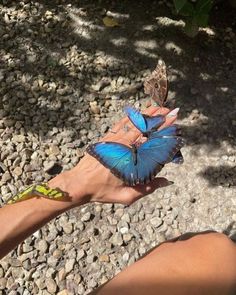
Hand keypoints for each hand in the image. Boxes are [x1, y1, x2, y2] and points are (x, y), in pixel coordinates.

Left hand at [49, 106, 177, 206]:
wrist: (79, 183)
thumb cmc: (102, 190)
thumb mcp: (126, 195)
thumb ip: (148, 188)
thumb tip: (167, 181)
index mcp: (130, 159)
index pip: (151, 139)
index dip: (163, 128)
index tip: (174, 119)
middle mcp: (123, 146)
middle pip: (144, 127)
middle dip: (159, 117)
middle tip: (172, 110)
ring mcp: (113, 139)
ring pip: (133, 122)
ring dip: (147, 114)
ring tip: (159, 106)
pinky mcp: (106, 138)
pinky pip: (120, 124)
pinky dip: (131, 117)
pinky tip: (138, 112)